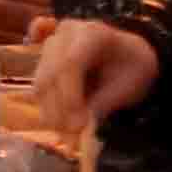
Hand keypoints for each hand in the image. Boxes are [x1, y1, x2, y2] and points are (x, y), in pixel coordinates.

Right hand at [19, 17, 162, 141]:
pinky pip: (38, 89)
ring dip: (52, 115)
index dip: (70, 95)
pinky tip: (61, 126)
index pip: (70, 63)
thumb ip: (104, 103)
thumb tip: (82, 127)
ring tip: (70, 138)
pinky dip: (48, 111)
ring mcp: (52, 46)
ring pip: (41, 84)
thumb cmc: (133, 68)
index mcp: (92, 33)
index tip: (78, 125)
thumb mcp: (129, 85)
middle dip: (60, 110)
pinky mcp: (44, 62)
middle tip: (73, 138)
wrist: (129, 58)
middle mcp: (65, 34)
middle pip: (51, 74)